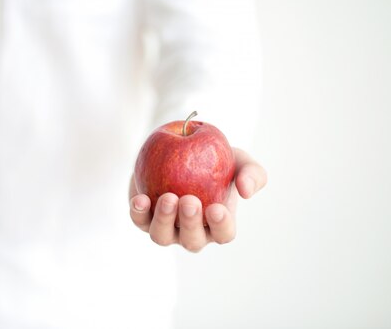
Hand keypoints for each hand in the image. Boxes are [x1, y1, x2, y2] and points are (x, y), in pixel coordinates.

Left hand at [128, 148, 266, 252]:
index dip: (221, 226)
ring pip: (162, 237)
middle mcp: (192, 232)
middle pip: (192, 241)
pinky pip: (139, 220)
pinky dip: (138, 212)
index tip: (217, 209)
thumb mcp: (239, 159)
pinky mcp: (144, 217)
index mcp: (217, 224)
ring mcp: (166, 228)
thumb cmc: (215, 159)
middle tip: (189, 201)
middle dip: (190, 224)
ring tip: (168, 197)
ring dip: (164, 220)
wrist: (179, 149)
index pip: (224, 234)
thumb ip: (252, 173)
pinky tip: (141, 198)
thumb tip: (246, 191)